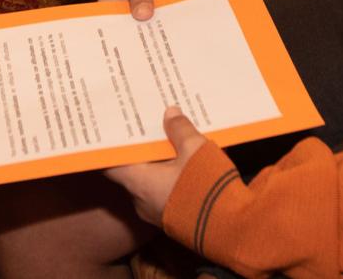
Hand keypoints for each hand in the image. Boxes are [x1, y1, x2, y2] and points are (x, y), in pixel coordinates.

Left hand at [105, 107, 206, 224]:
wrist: (230, 228)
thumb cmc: (207, 188)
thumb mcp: (195, 149)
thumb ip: (180, 130)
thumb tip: (170, 114)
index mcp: (139, 182)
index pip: (111, 165)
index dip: (112, 148)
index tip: (116, 132)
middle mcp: (141, 200)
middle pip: (133, 171)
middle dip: (142, 151)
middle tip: (150, 129)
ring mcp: (156, 213)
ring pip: (150, 183)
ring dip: (159, 165)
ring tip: (172, 143)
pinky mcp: (173, 219)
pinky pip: (164, 194)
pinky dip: (170, 179)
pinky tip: (187, 165)